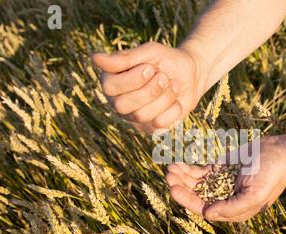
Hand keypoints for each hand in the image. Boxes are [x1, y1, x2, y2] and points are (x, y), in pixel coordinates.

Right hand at [92, 42, 206, 132]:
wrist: (191, 74)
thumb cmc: (165, 60)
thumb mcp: (149, 52)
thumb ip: (124, 58)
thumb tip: (95, 58)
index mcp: (111, 82)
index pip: (110, 87)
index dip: (132, 80)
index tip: (150, 68)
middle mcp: (118, 102)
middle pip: (122, 106)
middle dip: (149, 90)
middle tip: (163, 77)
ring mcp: (134, 118)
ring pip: (142, 116)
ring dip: (164, 98)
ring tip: (172, 85)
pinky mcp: (151, 128)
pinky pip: (159, 125)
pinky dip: (173, 109)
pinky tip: (175, 100)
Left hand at [166, 136, 285, 221]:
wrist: (281, 151)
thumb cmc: (272, 174)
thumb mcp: (255, 195)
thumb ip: (232, 207)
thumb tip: (207, 214)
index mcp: (233, 210)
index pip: (205, 208)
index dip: (188, 200)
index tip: (174, 189)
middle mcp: (225, 199)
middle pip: (197, 196)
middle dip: (182, 187)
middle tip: (169, 176)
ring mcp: (221, 183)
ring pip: (196, 184)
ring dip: (182, 177)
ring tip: (170, 169)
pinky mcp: (221, 170)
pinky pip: (201, 172)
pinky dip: (189, 169)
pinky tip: (178, 164)